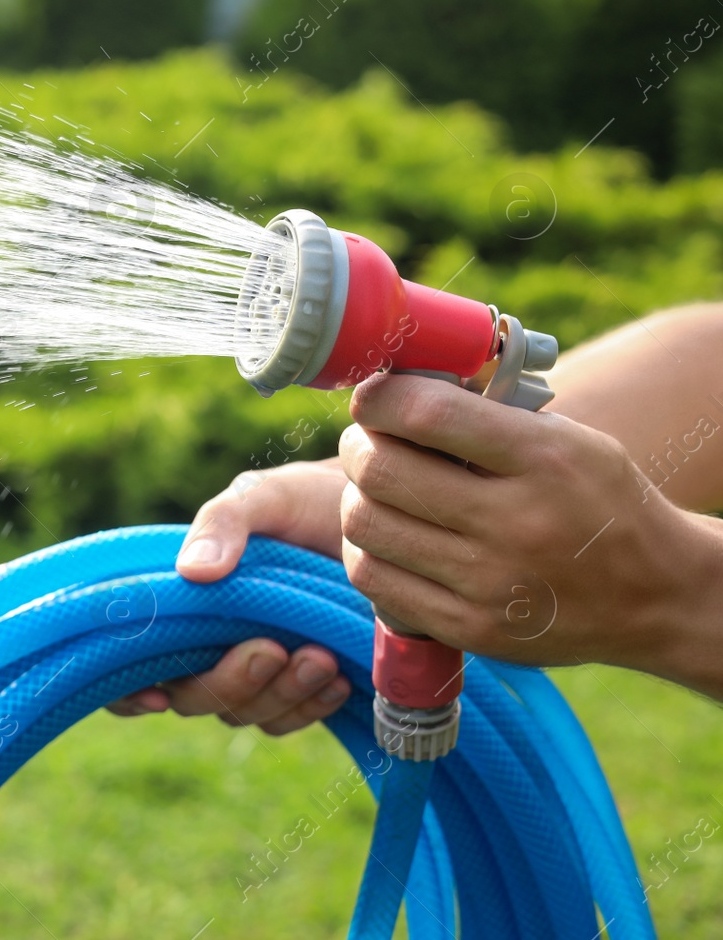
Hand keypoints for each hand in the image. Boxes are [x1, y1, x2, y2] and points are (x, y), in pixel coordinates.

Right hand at [107, 459, 353, 733]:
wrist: (377, 519)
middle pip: (190, 697)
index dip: (127, 691)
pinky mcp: (298, 689)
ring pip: (243, 714)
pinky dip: (311, 706)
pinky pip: (289, 720)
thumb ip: (223, 523)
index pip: (129, 659)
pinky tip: (338, 678)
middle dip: (229, 682)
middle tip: (271, 649)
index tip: (157, 695)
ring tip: (322, 656)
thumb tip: (190, 572)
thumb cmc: (306, 502)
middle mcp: (206, 643)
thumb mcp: (263, 498)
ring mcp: (252, 671)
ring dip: (279, 694)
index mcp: (181, 602)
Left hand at [338, 373, 722, 695]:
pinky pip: (375, 579)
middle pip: (381, 471)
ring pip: (365, 525)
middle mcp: (515, 523)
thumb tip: (394, 383)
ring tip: (378, 491)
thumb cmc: (595, 499)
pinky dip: (367, 550)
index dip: (380, 398)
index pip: (428, 414)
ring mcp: (489, 583)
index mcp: (543, 460)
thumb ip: (484, 412)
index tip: (373, 397)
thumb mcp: (565, 438)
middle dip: (359, 445)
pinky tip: (388, 537)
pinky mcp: (471, 629)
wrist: (655, 596)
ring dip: (357, 498)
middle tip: (368, 442)